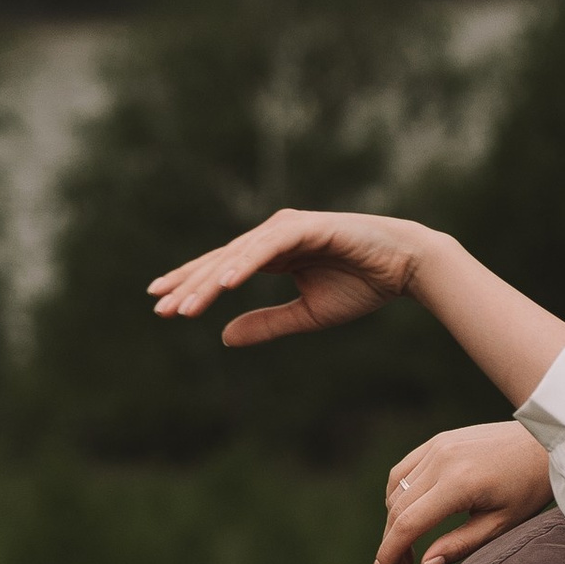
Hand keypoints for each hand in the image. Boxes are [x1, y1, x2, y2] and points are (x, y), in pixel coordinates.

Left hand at [149, 208, 437, 349]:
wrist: (405, 267)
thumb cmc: (361, 286)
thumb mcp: (307, 314)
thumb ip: (266, 323)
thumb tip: (223, 336)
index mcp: (273, 252)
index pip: (222, 269)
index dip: (192, 285)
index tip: (160, 305)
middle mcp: (274, 234)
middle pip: (221, 260)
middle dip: (189, 285)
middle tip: (159, 308)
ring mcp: (289, 227)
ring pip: (238, 255)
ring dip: (210, 281)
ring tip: (186, 306)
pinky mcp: (308, 227)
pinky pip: (268, 248)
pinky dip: (246, 264)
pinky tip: (225, 284)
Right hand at [375, 425, 553, 563]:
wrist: (546, 442)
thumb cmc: (530, 487)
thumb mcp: (502, 524)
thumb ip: (461, 545)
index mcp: (459, 482)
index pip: (409, 523)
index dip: (390, 552)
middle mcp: (442, 459)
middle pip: (397, 508)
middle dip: (390, 542)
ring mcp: (437, 445)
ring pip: (396, 488)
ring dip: (394, 521)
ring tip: (406, 549)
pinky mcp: (439, 440)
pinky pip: (404, 470)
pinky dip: (398, 495)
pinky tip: (409, 516)